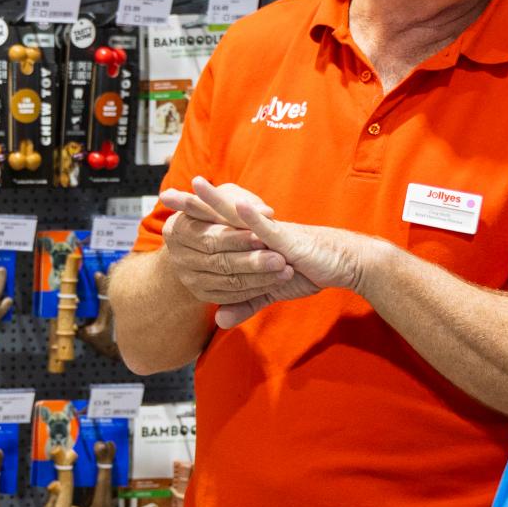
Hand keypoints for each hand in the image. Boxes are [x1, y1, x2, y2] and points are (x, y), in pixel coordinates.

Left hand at [164, 179, 380, 329]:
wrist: (343, 263)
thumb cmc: (309, 270)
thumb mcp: (271, 292)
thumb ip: (245, 304)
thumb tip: (220, 321)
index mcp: (250, 239)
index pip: (215, 226)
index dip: (191, 218)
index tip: (165, 212)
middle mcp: (257, 230)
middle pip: (218, 215)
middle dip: (191, 205)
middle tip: (164, 194)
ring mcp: (271, 233)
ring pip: (238, 215)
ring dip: (216, 201)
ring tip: (194, 185)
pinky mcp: (289, 240)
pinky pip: (270, 230)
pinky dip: (255, 220)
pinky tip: (241, 207)